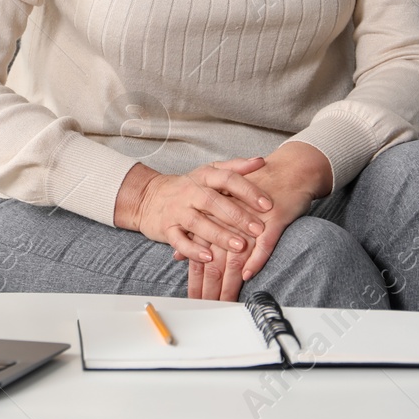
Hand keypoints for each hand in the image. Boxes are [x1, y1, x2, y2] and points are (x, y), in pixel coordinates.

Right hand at [118, 158, 274, 266]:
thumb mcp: (209, 172)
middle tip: (258, 229)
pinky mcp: (167, 229)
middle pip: (213, 202)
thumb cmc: (189, 187)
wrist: (150, 197)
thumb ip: (235, 167)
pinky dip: (193, 250)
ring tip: (240, 246)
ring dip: (219, 234)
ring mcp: (177, 211)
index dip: (248, 191)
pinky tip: (208, 258)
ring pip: (198, 223)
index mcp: (204, 176)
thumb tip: (260, 160)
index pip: (227, 179)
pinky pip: (178, 241)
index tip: (268, 204)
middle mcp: (190, 192)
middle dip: (237, 216)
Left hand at [181, 143, 331, 300]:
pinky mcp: (273, 219)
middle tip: (207, 309)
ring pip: (236, 257)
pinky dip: (255, 259)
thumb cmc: (252, 193)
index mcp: (214, 221)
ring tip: (225, 302)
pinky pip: (263, 243)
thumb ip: (199, 235)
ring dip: (229, 282)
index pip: (201, 258)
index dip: (197, 282)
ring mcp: (251, 221)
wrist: (286, 171)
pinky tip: (248, 274)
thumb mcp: (220, 213)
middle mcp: (228, 222)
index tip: (195, 301)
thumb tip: (178, 256)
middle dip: (211, 289)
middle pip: (216, 261)